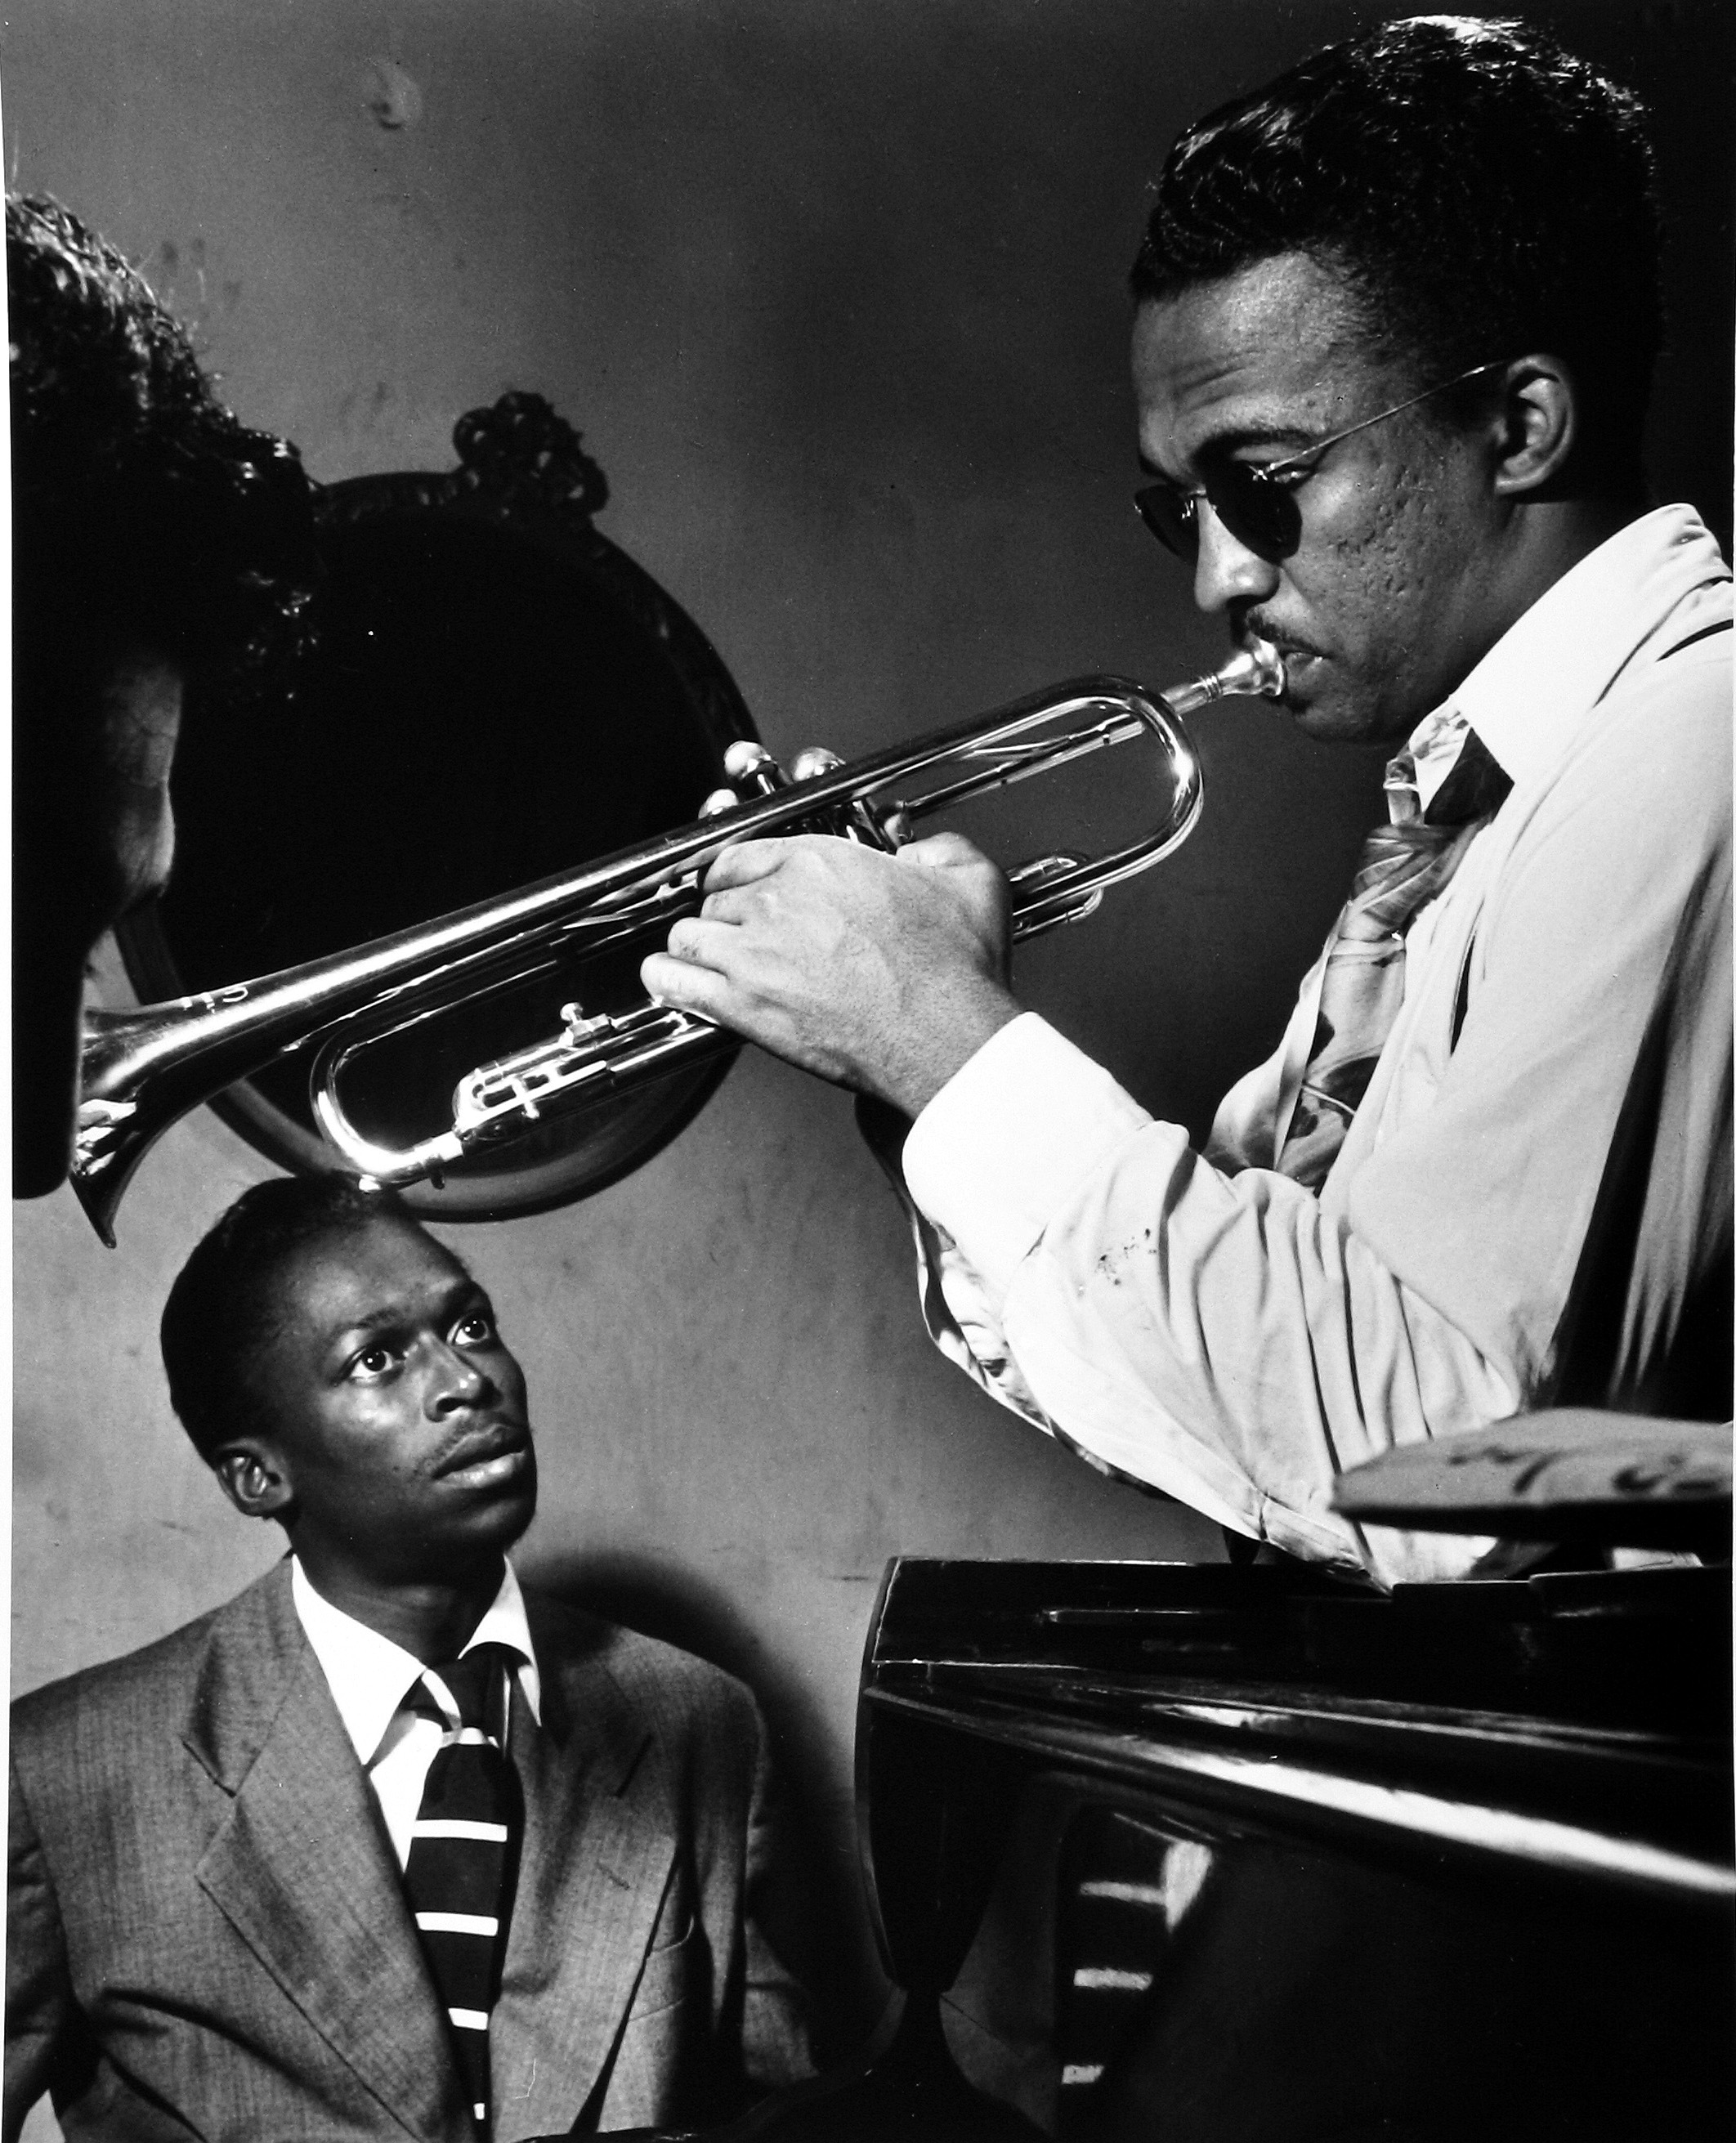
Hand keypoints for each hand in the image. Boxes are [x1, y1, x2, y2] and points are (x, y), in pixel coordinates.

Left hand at [640, 832, 1021, 1114]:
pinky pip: (676, 983)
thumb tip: (918, 850)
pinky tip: (667, 981)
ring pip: (689, 934)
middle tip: (737, 934)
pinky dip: (666, 980)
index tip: (739, 886)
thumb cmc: (955, 970)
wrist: (945, 1037)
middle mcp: (778, 899)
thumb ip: (938, 850)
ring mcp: (754, 953)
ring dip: (694, 945)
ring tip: (701, 958)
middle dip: (724, 914)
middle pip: (717, 896)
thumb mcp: (970, 881)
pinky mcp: (744, 1005)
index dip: (737, 873)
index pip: (745, 854)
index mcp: (821, 862)